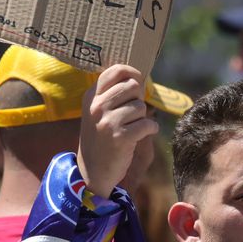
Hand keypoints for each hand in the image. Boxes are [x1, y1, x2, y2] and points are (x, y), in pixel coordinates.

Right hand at [77, 65, 158, 195]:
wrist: (93, 170)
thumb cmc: (101, 138)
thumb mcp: (98, 112)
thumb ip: (112, 94)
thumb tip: (139, 78)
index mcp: (91, 96)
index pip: (116, 71)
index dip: (133, 73)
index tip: (138, 83)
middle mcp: (97, 106)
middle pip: (132, 86)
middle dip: (138, 99)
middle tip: (133, 114)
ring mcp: (107, 122)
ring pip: (141, 106)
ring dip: (143, 117)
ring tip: (132, 128)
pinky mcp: (120, 137)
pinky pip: (147, 124)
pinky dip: (150, 129)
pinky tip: (142, 135)